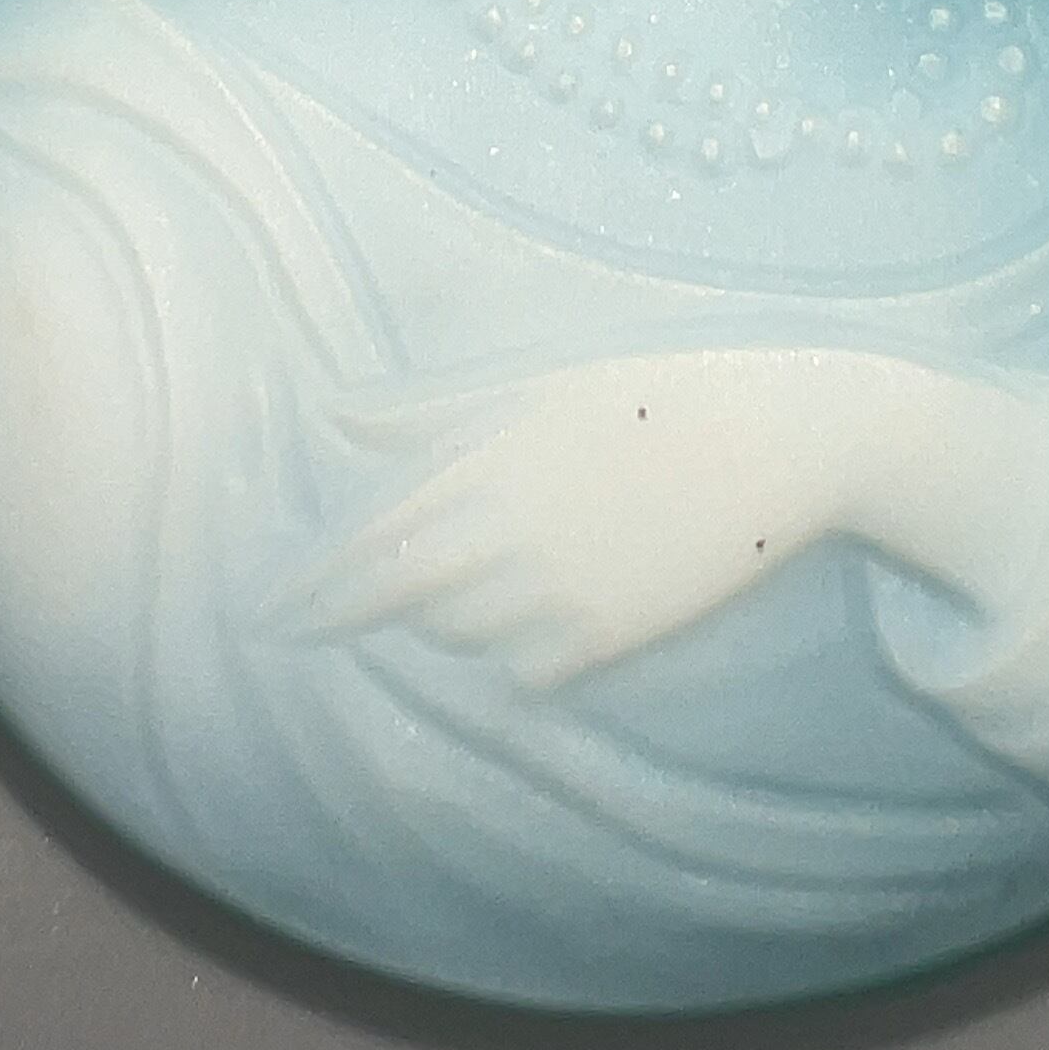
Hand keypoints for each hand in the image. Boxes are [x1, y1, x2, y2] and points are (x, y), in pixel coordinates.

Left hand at [283, 347, 867, 690]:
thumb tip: (333, 414)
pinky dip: (515, 653)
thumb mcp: (540, 380)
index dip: (309, 583)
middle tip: (286, 634)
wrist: (785, 432)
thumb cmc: (659, 387)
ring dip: (441, 619)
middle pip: (397, 597)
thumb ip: (429, 407)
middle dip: (339, 616)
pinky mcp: (612, 630)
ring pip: (460, 634)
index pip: (369, 538)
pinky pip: (527, 669)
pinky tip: (530, 620)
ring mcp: (562, 586)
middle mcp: (512, 528)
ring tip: (458, 588)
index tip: (263, 613)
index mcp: (489, 457)